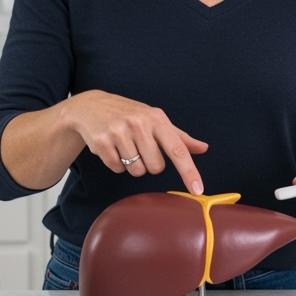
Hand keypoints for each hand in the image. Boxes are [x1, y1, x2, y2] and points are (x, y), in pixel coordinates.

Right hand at [64, 90, 208, 194]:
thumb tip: (203, 148)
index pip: (178, 150)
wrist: (91, 106)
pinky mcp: (101, 142)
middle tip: (140, 147)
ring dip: (132, 165)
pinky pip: (117, 169)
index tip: (198, 189)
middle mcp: (139, 123)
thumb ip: (179, 137)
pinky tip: (112, 148)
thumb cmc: (129, 114)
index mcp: (157, 118)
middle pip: (156, 168)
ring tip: (125, 146)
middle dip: (149, 163)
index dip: (189, 172)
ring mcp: (119, 132)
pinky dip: (116, 164)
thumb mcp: (155, 119)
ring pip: (136, 171)